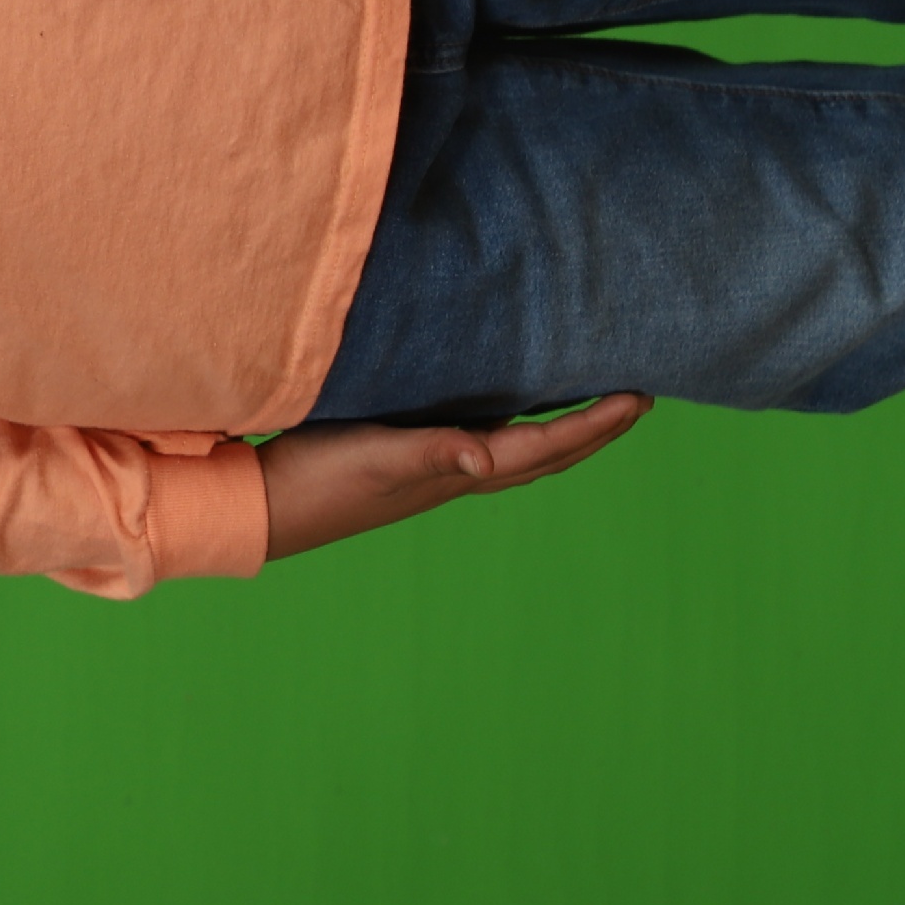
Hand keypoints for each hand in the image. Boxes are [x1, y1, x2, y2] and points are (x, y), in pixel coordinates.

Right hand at [257, 391, 652, 559]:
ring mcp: (432, 472)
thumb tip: (486, 460)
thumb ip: (430, 453)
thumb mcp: (375, 459)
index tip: (639, 398)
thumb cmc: (318, 480)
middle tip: (636, 402)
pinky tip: (503, 413)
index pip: (545, 447)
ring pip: (518, 454)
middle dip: (594, 432)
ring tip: (588, 409)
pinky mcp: (405, 459)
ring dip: (561, 434)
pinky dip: (514, 429)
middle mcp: (456, 475)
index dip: (594, 424)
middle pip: (546, 457)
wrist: (264, 506)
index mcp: (458, 472)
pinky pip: (482, 442)